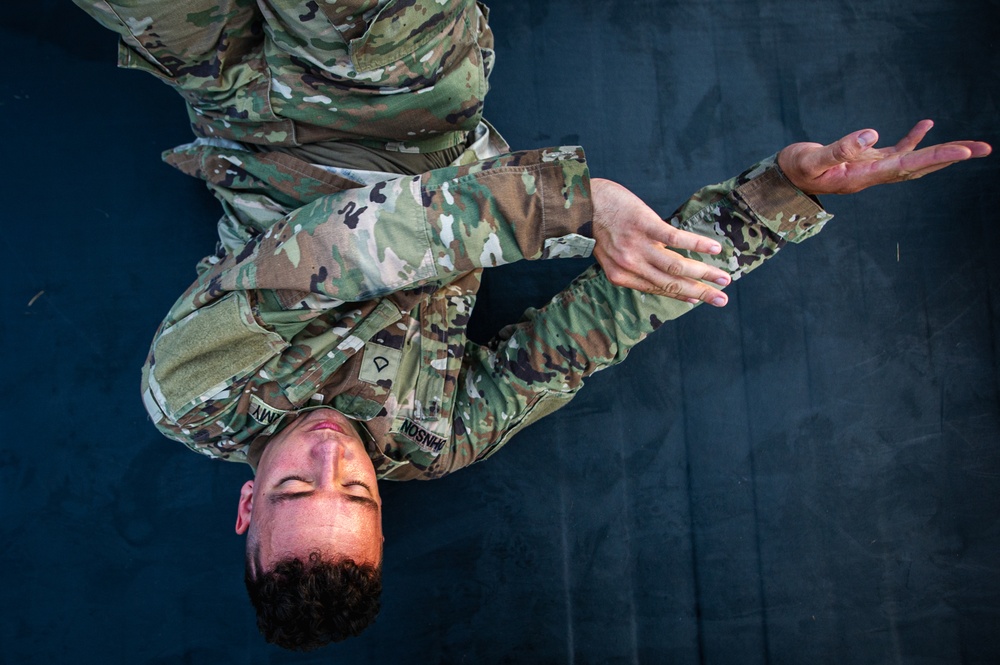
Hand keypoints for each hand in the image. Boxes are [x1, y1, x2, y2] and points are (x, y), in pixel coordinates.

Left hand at [591, 178, 731, 306]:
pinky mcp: (645, 225)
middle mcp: (630, 265)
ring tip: (724, 278)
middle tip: (722, 299)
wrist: (582, 201)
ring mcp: (638, 246)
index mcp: (621, 275)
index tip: (697, 300)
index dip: (680, 295)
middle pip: (672, 283)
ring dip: (704, 273)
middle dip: (700, 292)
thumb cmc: (597, 226)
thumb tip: (654, 272)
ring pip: (677, 266)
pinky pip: (676, 239)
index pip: (657, 289)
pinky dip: (697, 245)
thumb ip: (630, 266)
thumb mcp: (608, 254)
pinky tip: (715, 249)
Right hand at [778, 119, 991, 194]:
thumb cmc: (793, 169)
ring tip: (972, 146)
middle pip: (919, 167)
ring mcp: (871, 169)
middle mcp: (872, 176)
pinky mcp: (866, 160)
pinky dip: (914, 139)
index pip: (906, 165)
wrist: (783, 178)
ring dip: (942, 152)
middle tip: (984, 149)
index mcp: (861, 177)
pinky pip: (897, 151)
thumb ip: (840, 148)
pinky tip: (927, 124)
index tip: (964, 152)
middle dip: (950, 157)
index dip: (936, 157)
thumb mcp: (810, 158)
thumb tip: (874, 134)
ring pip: (914, 161)